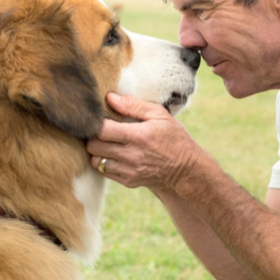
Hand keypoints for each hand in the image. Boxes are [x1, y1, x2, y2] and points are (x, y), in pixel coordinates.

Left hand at [87, 93, 206, 189]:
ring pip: (96, 161)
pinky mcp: (128, 181)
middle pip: (94, 146)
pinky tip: (114, 155)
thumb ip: (134, 105)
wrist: (186, 169)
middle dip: (93, 136)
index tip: (100, 118)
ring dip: (97, 151)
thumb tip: (110, 98)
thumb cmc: (173, 137)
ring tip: (107, 143)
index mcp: (138, 135)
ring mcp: (129, 170)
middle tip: (101, 130)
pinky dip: (104, 163)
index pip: (101, 130)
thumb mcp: (160, 115)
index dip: (95, 122)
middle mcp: (131, 155)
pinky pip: (104, 172)